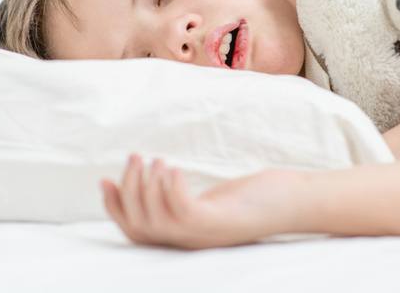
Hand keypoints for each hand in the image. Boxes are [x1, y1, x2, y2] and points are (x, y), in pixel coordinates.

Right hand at [101, 154, 307, 249]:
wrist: (295, 204)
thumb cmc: (256, 198)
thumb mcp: (214, 197)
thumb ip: (187, 195)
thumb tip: (161, 174)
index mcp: (183, 237)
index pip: (135, 231)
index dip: (115, 208)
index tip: (104, 180)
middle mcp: (189, 242)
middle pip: (139, 225)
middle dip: (128, 190)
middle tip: (135, 156)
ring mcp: (203, 235)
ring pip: (155, 220)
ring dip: (146, 186)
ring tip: (153, 158)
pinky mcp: (219, 223)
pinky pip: (183, 211)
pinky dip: (170, 188)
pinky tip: (171, 166)